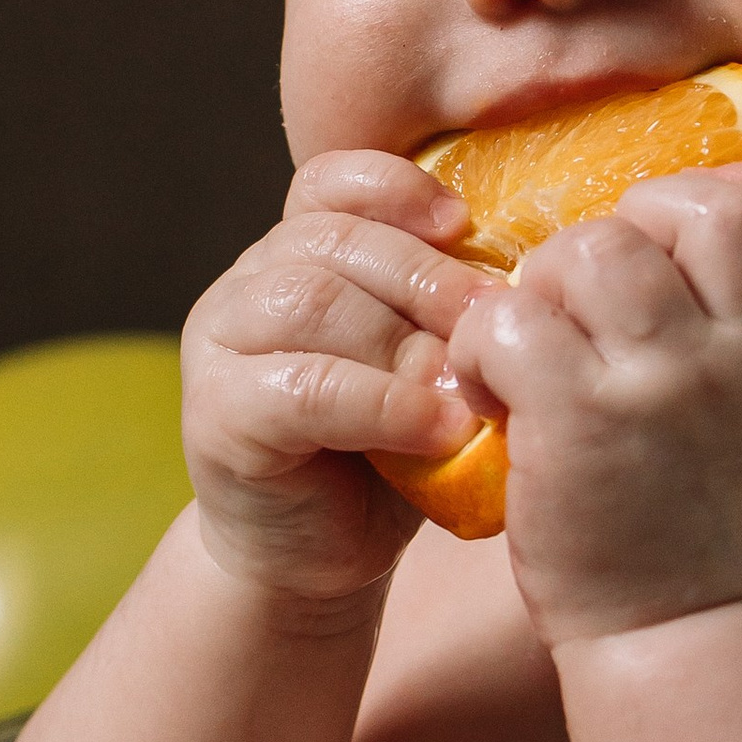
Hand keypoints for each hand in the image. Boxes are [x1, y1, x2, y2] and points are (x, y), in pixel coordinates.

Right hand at [182, 153, 498, 609]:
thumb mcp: (426, 366)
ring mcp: (220, 346)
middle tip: (495, 322)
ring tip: (469, 385)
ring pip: (310, 300)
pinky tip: (439, 429)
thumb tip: (525, 287)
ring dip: (403, 341)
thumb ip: (449, 318)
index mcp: (296, 255)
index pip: (331, 185)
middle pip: (332, 240)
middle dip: (425, 276)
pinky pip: (302, 388)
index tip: (462, 222)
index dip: (395, 188)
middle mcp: (247, 286)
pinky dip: (382, 403)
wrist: (315, 557)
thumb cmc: (386, 453)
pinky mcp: (216, 415)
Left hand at [446, 167, 741, 649]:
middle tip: (596, 288)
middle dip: (636, 222)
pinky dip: (483, 339)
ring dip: (549, 277)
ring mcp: (670, 384)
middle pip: (704, 208)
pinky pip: (512, 318)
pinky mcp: (582, 419)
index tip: (698, 230)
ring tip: (538, 336)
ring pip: (596, 248)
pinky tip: (492, 384)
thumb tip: (698, 264)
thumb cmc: (724, 542)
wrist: (694, 647)